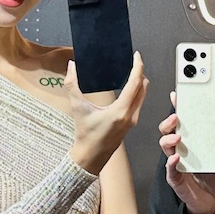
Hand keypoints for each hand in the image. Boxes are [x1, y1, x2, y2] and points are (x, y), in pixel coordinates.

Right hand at [67, 52, 148, 174]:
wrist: (90, 157)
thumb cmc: (85, 135)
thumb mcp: (77, 107)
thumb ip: (72, 84)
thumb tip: (71, 66)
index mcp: (120, 111)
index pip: (135, 83)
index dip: (138, 66)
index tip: (137, 56)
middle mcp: (130, 115)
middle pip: (144, 88)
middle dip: (141, 72)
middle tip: (134, 62)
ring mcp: (132, 121)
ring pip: (143, 96)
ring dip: (140, 83)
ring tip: (132, 72)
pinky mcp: (131, 124)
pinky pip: (139, 104)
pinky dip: (137, 93)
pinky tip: (129, 88)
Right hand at [158, 90, 214, 213]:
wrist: (213, 202)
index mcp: (192, 142)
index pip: (183, 122)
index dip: (179, 108)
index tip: (178, 95)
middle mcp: (181, 149)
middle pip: (168, 131)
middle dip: (169, 121)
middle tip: (176, 116)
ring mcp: (176, 163)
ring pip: (166, 147)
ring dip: (169, 139)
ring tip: (177, 137)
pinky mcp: (175, 178)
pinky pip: (170, 169)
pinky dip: (171, 163)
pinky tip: (176, 158)